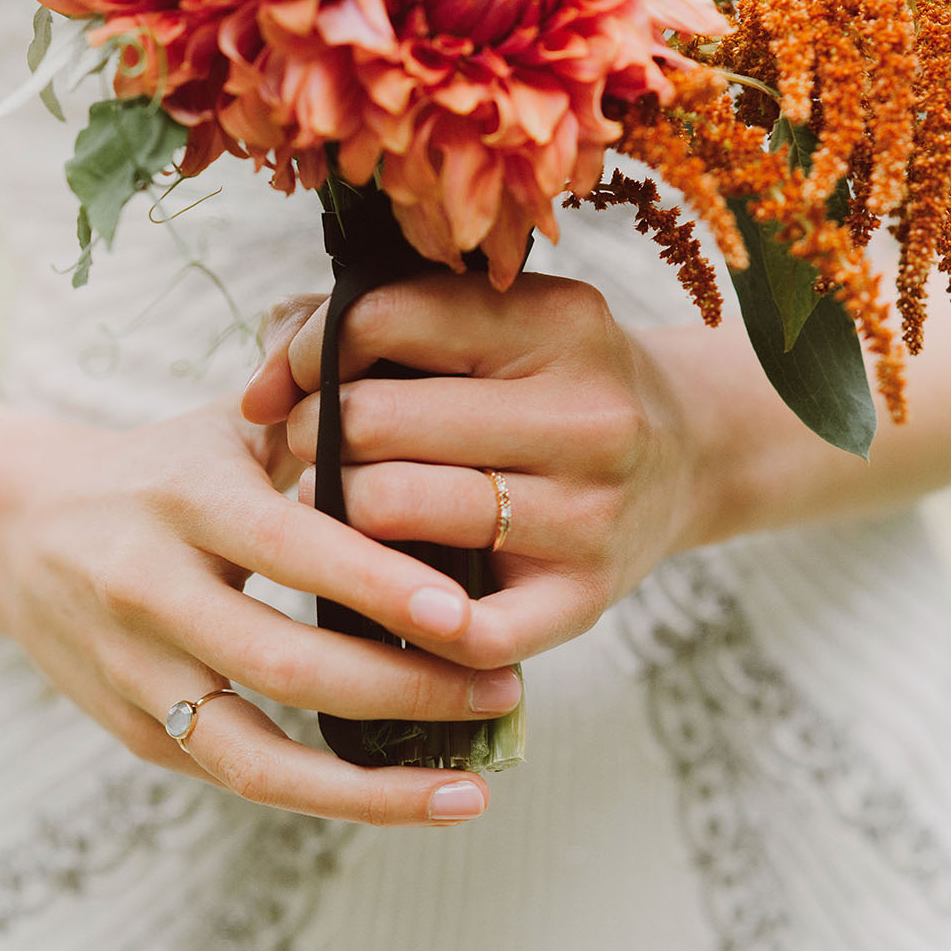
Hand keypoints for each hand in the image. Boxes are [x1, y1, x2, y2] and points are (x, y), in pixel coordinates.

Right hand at [0, 304, 519, 825]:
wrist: (12, 526)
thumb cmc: (157, 470)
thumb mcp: (226, 429)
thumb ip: (321, 427)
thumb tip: (443, 436)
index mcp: (182, 498)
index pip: (290, 549)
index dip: (379, 586)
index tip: (466, 613)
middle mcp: (145, 589)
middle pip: (284, 663)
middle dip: (406, 687)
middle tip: (504, 689)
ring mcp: (132, 672)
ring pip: (255, 755)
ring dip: (371, 786)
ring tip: (467, 788)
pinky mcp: (132, 731)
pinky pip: (237, 777)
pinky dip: (325, 794)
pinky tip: (402, 792)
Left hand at [243, 273, 699, 669]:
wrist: (690, 456)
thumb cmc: (553, 383)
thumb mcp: (497, 323)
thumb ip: (372, 323)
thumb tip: (259, 390)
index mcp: (558, 323)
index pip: (378, 320)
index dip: (307, 354)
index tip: (293, 383)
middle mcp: (587, 416)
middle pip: (371, 422)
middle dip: (315, 435)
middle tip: (319, 452)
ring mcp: (591, 513)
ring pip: (393, 509)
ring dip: (340, 513)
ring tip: (349, 506)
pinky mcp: (585, 600)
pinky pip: (465, 630)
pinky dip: (410, 619)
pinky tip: (392, 593)